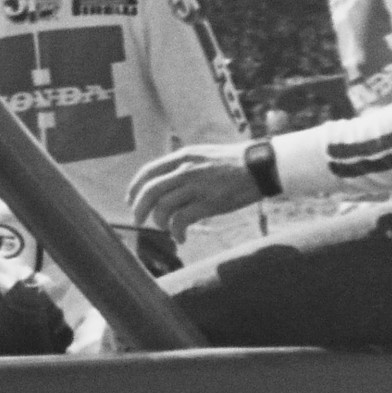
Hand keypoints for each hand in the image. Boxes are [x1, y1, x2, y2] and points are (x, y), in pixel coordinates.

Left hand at [127, 143, 259, 240]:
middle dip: (139, 208)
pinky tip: (181, 238)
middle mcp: (186, 169)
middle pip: (150, 191)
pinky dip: (176, 232)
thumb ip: (184, 165)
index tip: (130, 201)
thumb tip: (165, 181)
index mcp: (183, 156)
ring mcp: (197, 186)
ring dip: (159, 222)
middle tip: (137, 221)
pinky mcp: (209, 203)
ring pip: (163, 207)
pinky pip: (182, 220)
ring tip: (166, 229)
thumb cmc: (234, 162)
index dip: (134, 188)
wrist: (261, 166)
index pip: (148, 171)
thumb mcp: (203, 154)